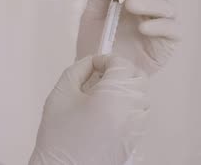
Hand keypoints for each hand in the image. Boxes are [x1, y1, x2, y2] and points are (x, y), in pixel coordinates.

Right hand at [29, 55, 148, 164]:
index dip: (105, 59)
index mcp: (114, 96)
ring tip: (102, 96)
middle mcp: (131, 110)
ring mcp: (136, 127)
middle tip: (98, 77)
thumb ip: (77, 70)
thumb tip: (90, 63)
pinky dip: (128, 106)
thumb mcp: (61, 93)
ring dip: (126, 89)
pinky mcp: (134, 140)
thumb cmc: (59, 136)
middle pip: (138, 78)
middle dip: (119, 72)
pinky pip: (139, 114)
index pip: (122, 64)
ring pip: (141, 96)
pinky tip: (107, 112)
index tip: (92, 66)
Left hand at [76, 0, 180, 74]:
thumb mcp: (92, 15)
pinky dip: (161, 26)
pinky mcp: (165, 47)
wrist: (92, 74)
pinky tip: (143, 28)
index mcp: (134, 3)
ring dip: (151, 3)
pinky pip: (174, 32)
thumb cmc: (92, 45)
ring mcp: (159, 30)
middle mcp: (149, 14)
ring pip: (168, 9)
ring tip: (130, 6)